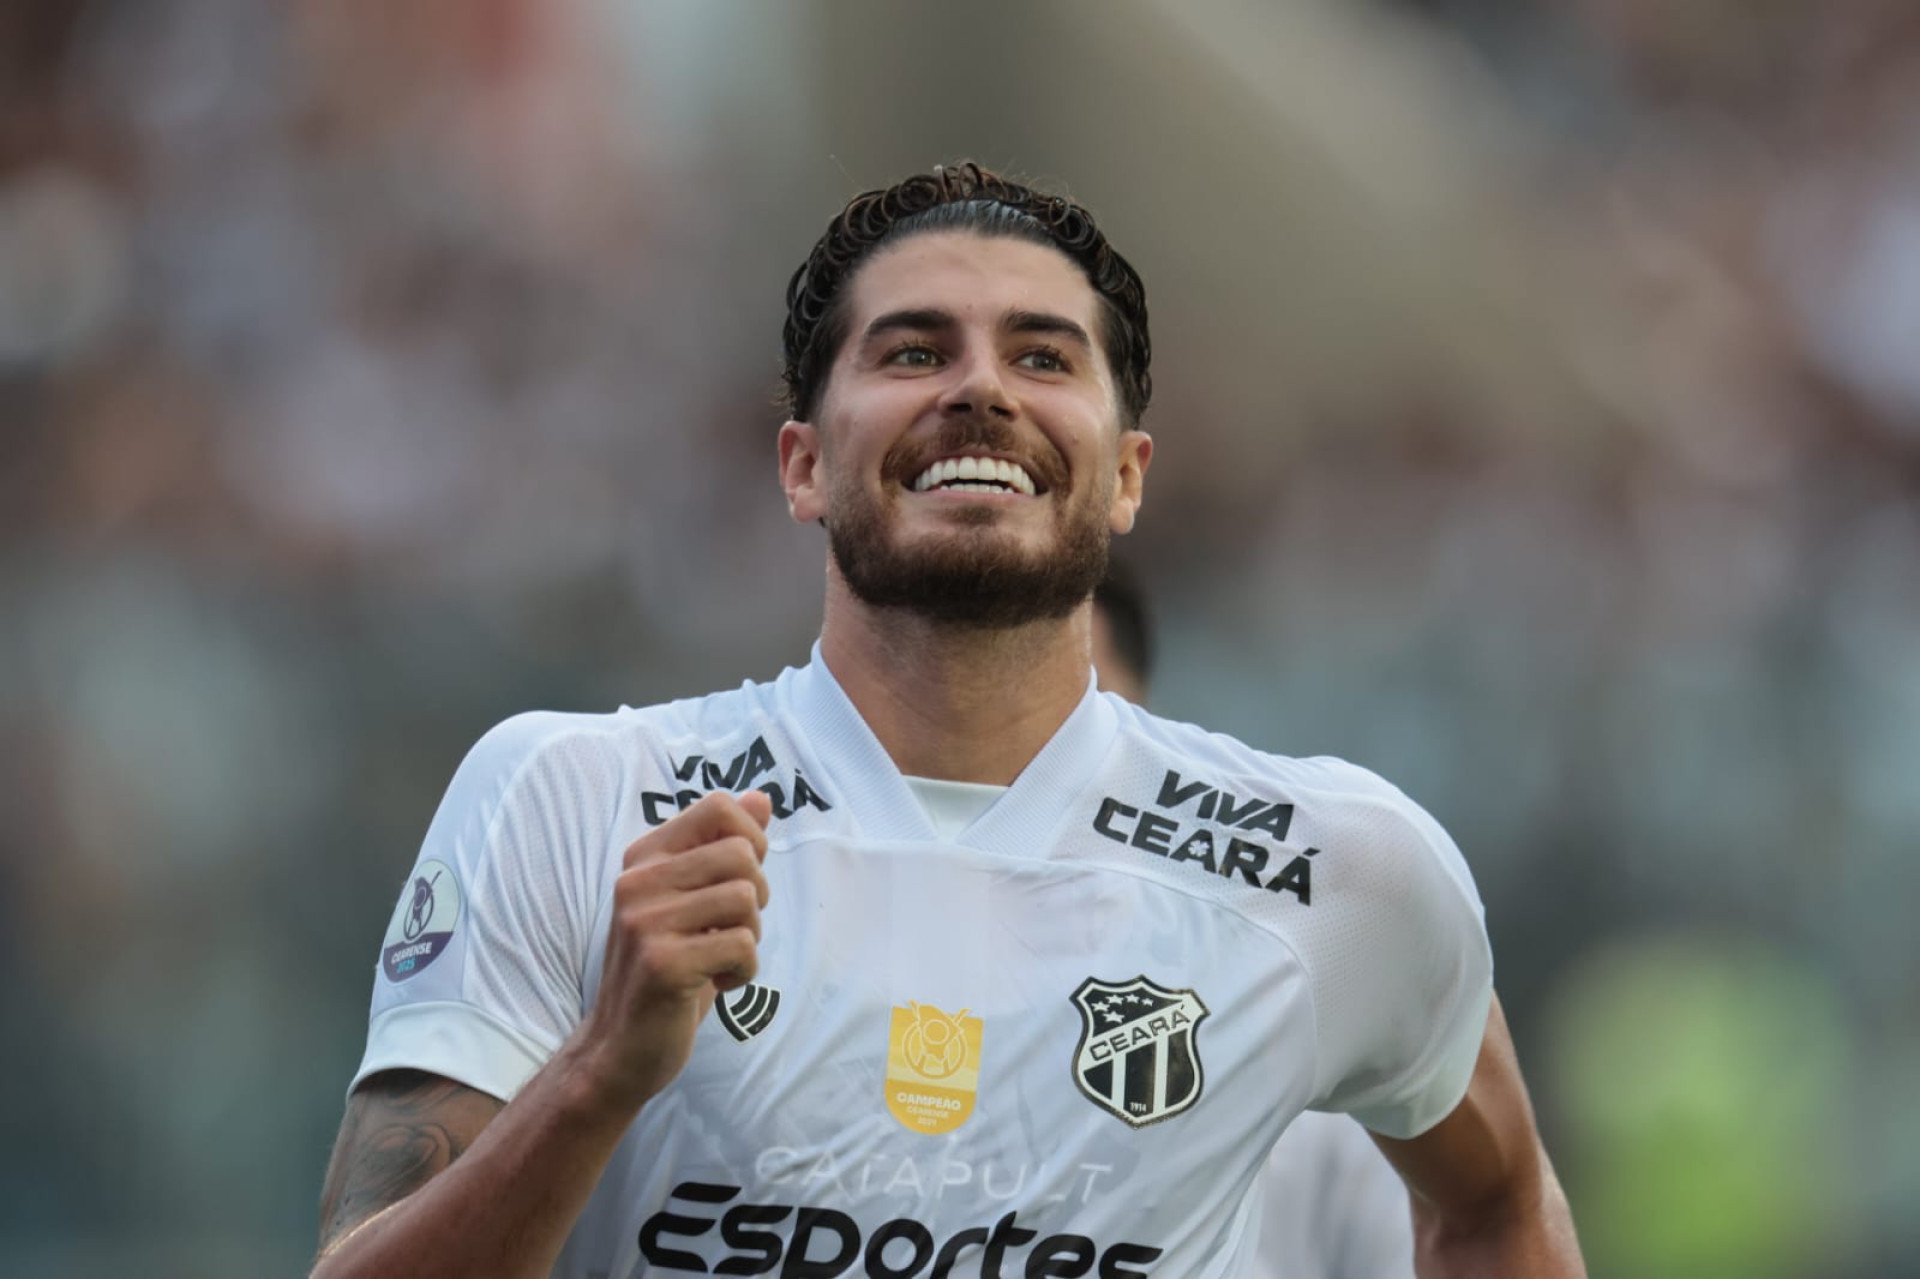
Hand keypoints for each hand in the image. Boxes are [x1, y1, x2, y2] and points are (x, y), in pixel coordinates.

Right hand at [577, 790, 772, 1109]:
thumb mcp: (695, 900)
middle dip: (756, 898)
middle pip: (742, 855)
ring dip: (749, 938)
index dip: (751, 839)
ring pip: (747, 899)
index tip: (741, 880)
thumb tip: (762, 796)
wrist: (621, 1046)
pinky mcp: (662, 962)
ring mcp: (644, 921)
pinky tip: (711, 984)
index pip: (719, 806)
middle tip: (728, 930)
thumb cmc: (668, 967)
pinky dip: (742, 972)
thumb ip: (724, 847)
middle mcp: (638, 881)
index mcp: (644, 857)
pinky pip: (742, 946)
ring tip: (717, 958)